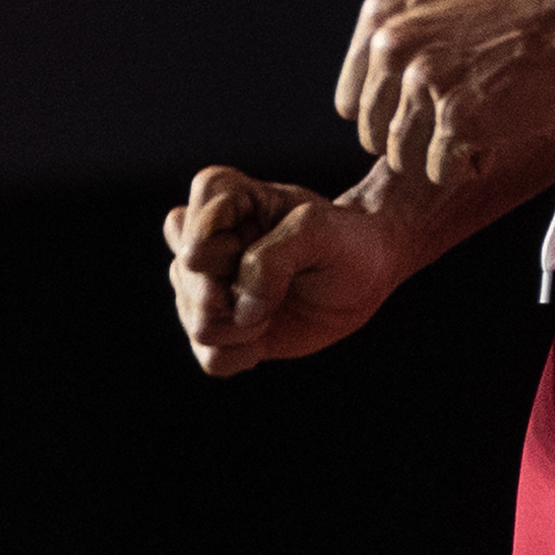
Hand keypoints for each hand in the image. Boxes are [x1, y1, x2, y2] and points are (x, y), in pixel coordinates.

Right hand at [164, 167, 399, 376]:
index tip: (272, 241)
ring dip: (247, 327)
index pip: (191, 233)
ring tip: (277, 307)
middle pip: (187, 281)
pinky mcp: (219, 328)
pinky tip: (267, 335)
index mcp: (220, 196)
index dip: (230, 253)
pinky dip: (243, 354)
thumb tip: (240, 310)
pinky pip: (209, 358)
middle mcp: (204, 240)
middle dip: (239, 292)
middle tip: (282, 282)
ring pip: (197, 324)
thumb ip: (272, 260)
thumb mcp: (318, 231)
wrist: (367, 272)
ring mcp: (206, 286)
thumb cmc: (343, 239)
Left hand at [335, 0, 554, 182]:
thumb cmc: (521, 20)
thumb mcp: (440, 10)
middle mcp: (393, 45)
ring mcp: (423, 81)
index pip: (350, 102)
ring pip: (402, 159)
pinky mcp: (455, 117)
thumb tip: (370, 100)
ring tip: (480, 122)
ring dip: (441, 153)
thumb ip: (401, 46)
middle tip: (459, 117)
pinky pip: (438, 172)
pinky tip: (493, 134)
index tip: (422, 109)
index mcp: (382, 16)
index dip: (390, 114)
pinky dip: (467, 165)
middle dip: (415, 138)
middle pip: (373, 135)